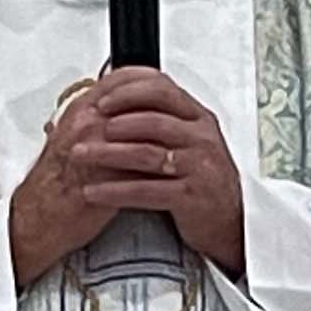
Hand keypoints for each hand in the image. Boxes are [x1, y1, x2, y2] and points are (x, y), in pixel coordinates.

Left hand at [8, 69, 245, 290]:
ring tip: (80, 155)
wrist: (230, 220)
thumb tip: (119, 99)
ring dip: (106, 154)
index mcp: (199, 118)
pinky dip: (114, 191)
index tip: (99, 99)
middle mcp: (201, 138)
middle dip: (110, 122)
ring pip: (145, 153)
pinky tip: (93, 192)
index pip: (162, 89)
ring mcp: (198, 167)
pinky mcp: (190, 197)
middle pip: (151, 120)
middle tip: (82, 126)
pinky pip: (145, 190)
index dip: (127, 92)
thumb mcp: (189, 141)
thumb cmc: (203, 179)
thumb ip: (161, 119)